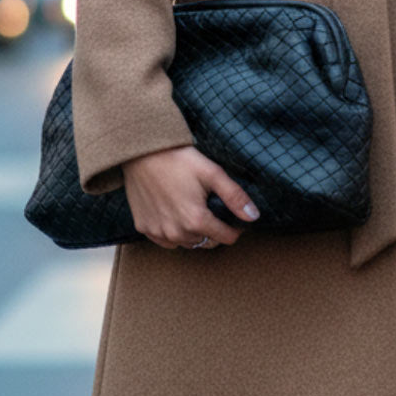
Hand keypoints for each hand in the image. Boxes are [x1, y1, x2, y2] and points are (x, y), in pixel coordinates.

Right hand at [121, 144, 259, 249]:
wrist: (142, 152)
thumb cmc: (178, 159)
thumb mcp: (212, 173)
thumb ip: (235, 197)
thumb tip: (253, 217)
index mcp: (196, 221)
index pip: (226, 238)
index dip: (235, 228)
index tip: (234, 217)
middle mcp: (176, 233)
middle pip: (207, 242)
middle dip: (215, 230)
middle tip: (213, 210)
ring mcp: (158, 232)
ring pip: (187, 243)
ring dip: (194, 233)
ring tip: (194, 210)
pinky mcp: (144, 228)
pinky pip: (166, 240)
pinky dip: (174, 232)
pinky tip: (175, 213)